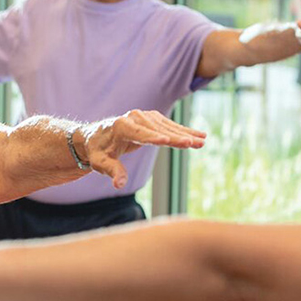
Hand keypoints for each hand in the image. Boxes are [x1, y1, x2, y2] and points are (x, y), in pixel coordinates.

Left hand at [80, 111, 205, 188]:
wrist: (97, 135)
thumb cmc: (98, 151)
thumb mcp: (100, 163)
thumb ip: (112, 171)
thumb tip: (119, 184)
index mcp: (121, 126)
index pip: (139, 134)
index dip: (153, 138)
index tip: (167, 142)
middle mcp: (134, 117)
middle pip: (158, 130)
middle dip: (176, 137)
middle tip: (193, 144)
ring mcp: (145, 116)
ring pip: (168, 127)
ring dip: (186, 134)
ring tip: (203, 141)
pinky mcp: (153, 119)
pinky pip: (170, 126)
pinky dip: (184, 131)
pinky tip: (200, 135)